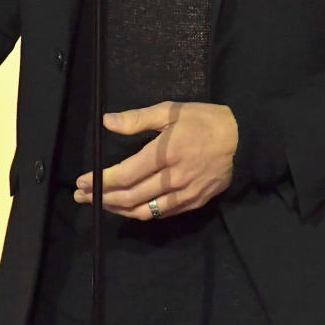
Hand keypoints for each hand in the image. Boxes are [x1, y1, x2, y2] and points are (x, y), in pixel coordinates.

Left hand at [74, 101, 237, 220]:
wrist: (242, 140)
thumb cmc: (203, 120)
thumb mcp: (170, 110)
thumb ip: (137, 118)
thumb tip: (107, 122)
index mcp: (165, 153)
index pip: (125, 175)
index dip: (100, 181)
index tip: (81, 182)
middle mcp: (174, 178)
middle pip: (130, 197)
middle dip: (102, 198)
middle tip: (82, 196)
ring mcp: (185, 194)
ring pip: (145, 211)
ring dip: (118, 210)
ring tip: (101, 204)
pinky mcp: (195, 202)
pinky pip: (162, 213)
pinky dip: (142, 213)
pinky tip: (129, 208)